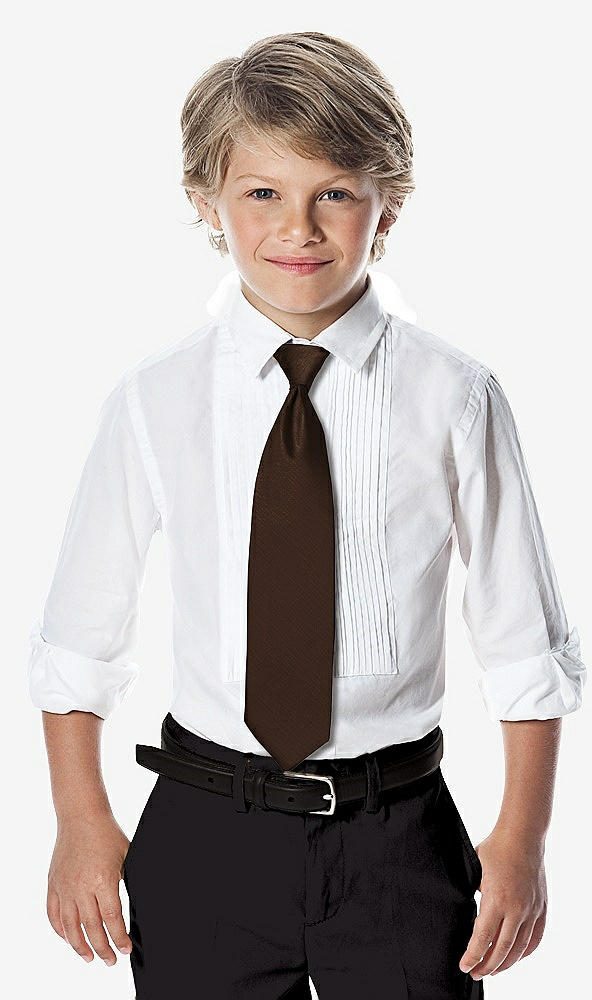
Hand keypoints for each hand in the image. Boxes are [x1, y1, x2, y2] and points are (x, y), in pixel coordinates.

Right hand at [46, 811, 132, 964]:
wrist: (82, 817)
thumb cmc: (107, 835)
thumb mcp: (126, 857)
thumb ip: (128, 882)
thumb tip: (139, 904)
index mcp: (103, 880)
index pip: (112, 919)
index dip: (120, 938)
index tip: (126, 949)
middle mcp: (81, 887)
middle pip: (92, 928)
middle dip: (103, 948)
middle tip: (111, 960)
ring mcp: (65, 887)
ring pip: (70, 927)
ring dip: (80, 946)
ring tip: (89, 957)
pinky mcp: (53, 884)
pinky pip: (53, 914)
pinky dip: (60, 930)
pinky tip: (69, 938)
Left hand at [459, 828, 547, 980]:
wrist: (522, 835)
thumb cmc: (495, 848)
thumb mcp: (474, 869)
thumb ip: (470, 892)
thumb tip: (461, 909)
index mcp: (496, 899)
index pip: (482, 938)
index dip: (473, 955)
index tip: (464, 966)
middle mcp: (516, 908)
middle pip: (501, 949)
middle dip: (487, 965)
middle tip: (475, 973)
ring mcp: (531, 909)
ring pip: (520, 947)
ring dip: (506, 962)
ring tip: (493, 969)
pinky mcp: (541, 906)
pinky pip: (535, 937)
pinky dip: (526, 951)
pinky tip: (516, 956)